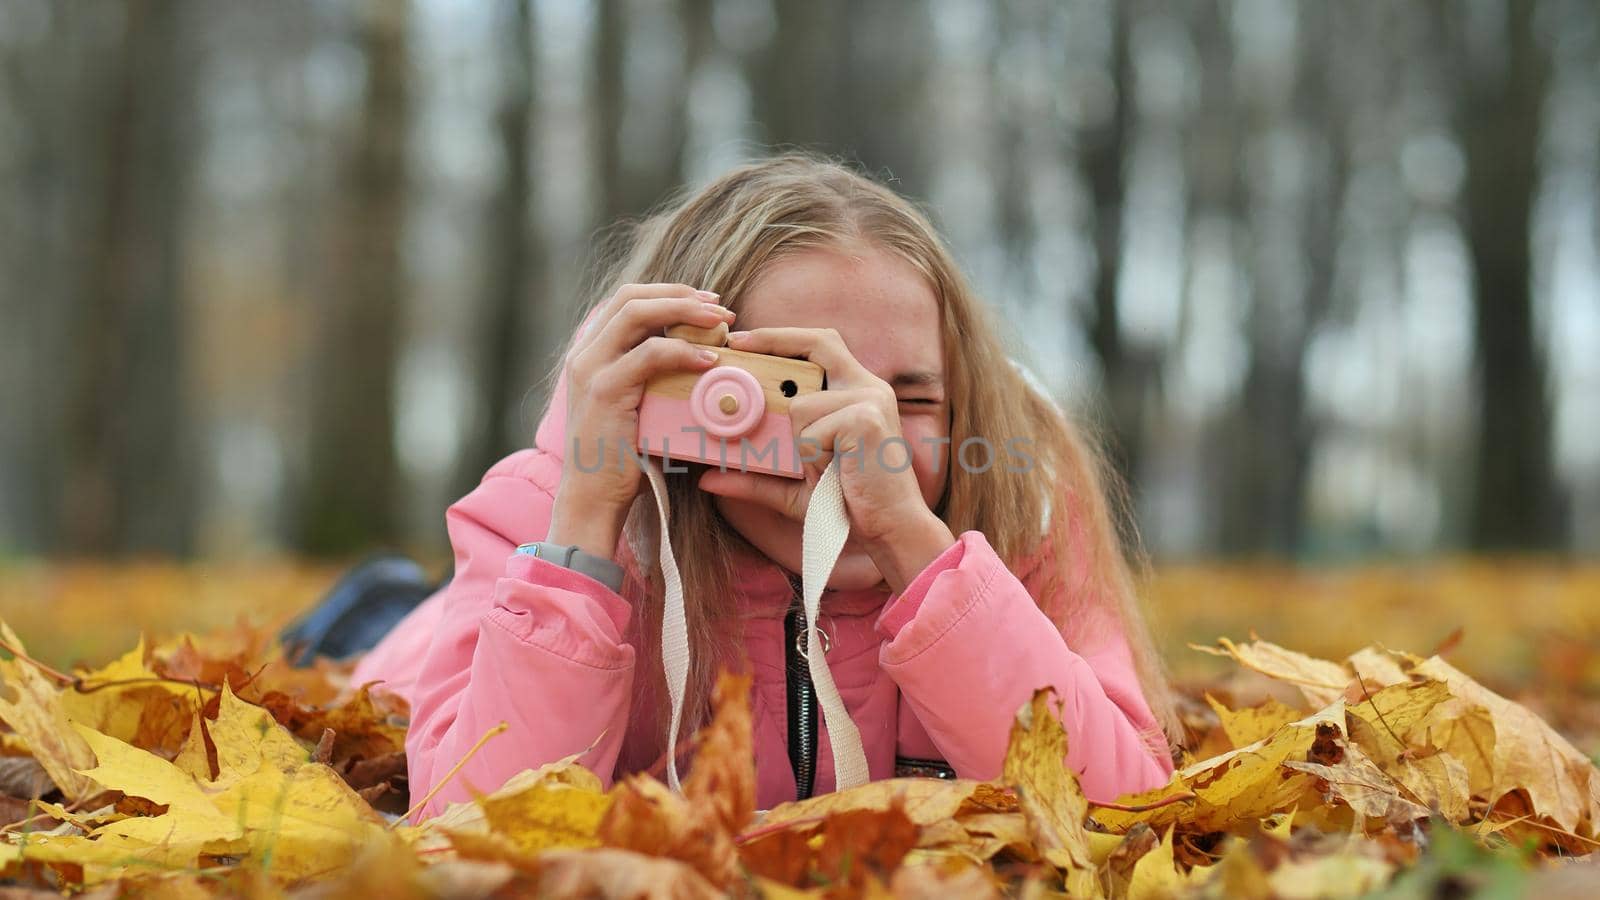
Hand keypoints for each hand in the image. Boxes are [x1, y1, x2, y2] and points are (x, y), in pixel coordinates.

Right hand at [547, 283, 736, 558]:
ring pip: (637, 313)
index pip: (626, 300)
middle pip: (631, 296)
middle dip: (680, 294)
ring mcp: (591, 369)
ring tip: (719, 320)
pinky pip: (649, 354)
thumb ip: (654, 377)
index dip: (667, 293)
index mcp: (589, 353)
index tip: (704, 303)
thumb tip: (704, 357)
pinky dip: (683, 351)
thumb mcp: (636, 407)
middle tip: (719, 306)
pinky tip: (709, 359)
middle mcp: (584, 354)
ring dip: (683, 310)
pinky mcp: (605, 390)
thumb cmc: (621, 458)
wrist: (592, 499)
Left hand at [698, 328, 954, 592]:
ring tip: (825, 470)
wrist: (891, 531)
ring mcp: (869, 400)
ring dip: (799, 445)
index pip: (821, 344)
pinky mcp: (865, 419)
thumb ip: (755, 478)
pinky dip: (812, 459)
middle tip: (735, 351)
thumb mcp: (794, 489)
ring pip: (799, 406)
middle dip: (772, 345)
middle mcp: (869, 388)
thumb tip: (706, 481)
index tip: (741, 339)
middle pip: (814, 349)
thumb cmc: (849, 507)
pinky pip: (810, 432)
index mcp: (859, 393)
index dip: (782, 336)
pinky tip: (834, 474)